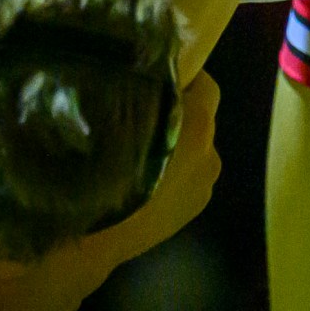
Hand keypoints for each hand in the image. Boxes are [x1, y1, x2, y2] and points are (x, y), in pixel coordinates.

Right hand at [83, 71, 220, 264]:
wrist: (97, 235)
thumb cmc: (104, 167)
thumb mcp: (117, 115)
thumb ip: (143, 94)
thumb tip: (148, 75)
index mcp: (199, 124)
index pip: (205, 84)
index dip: (182, 77)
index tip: (155, 79)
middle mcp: (211, 152)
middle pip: (201, 118)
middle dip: (178, 112)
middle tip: (140, 113)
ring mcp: (205, 185)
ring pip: (194, 149)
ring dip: (175, 145)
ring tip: (137, 152)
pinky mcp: (195, 209)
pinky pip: (188, 175)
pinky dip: (172, 172)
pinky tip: (142, 181)